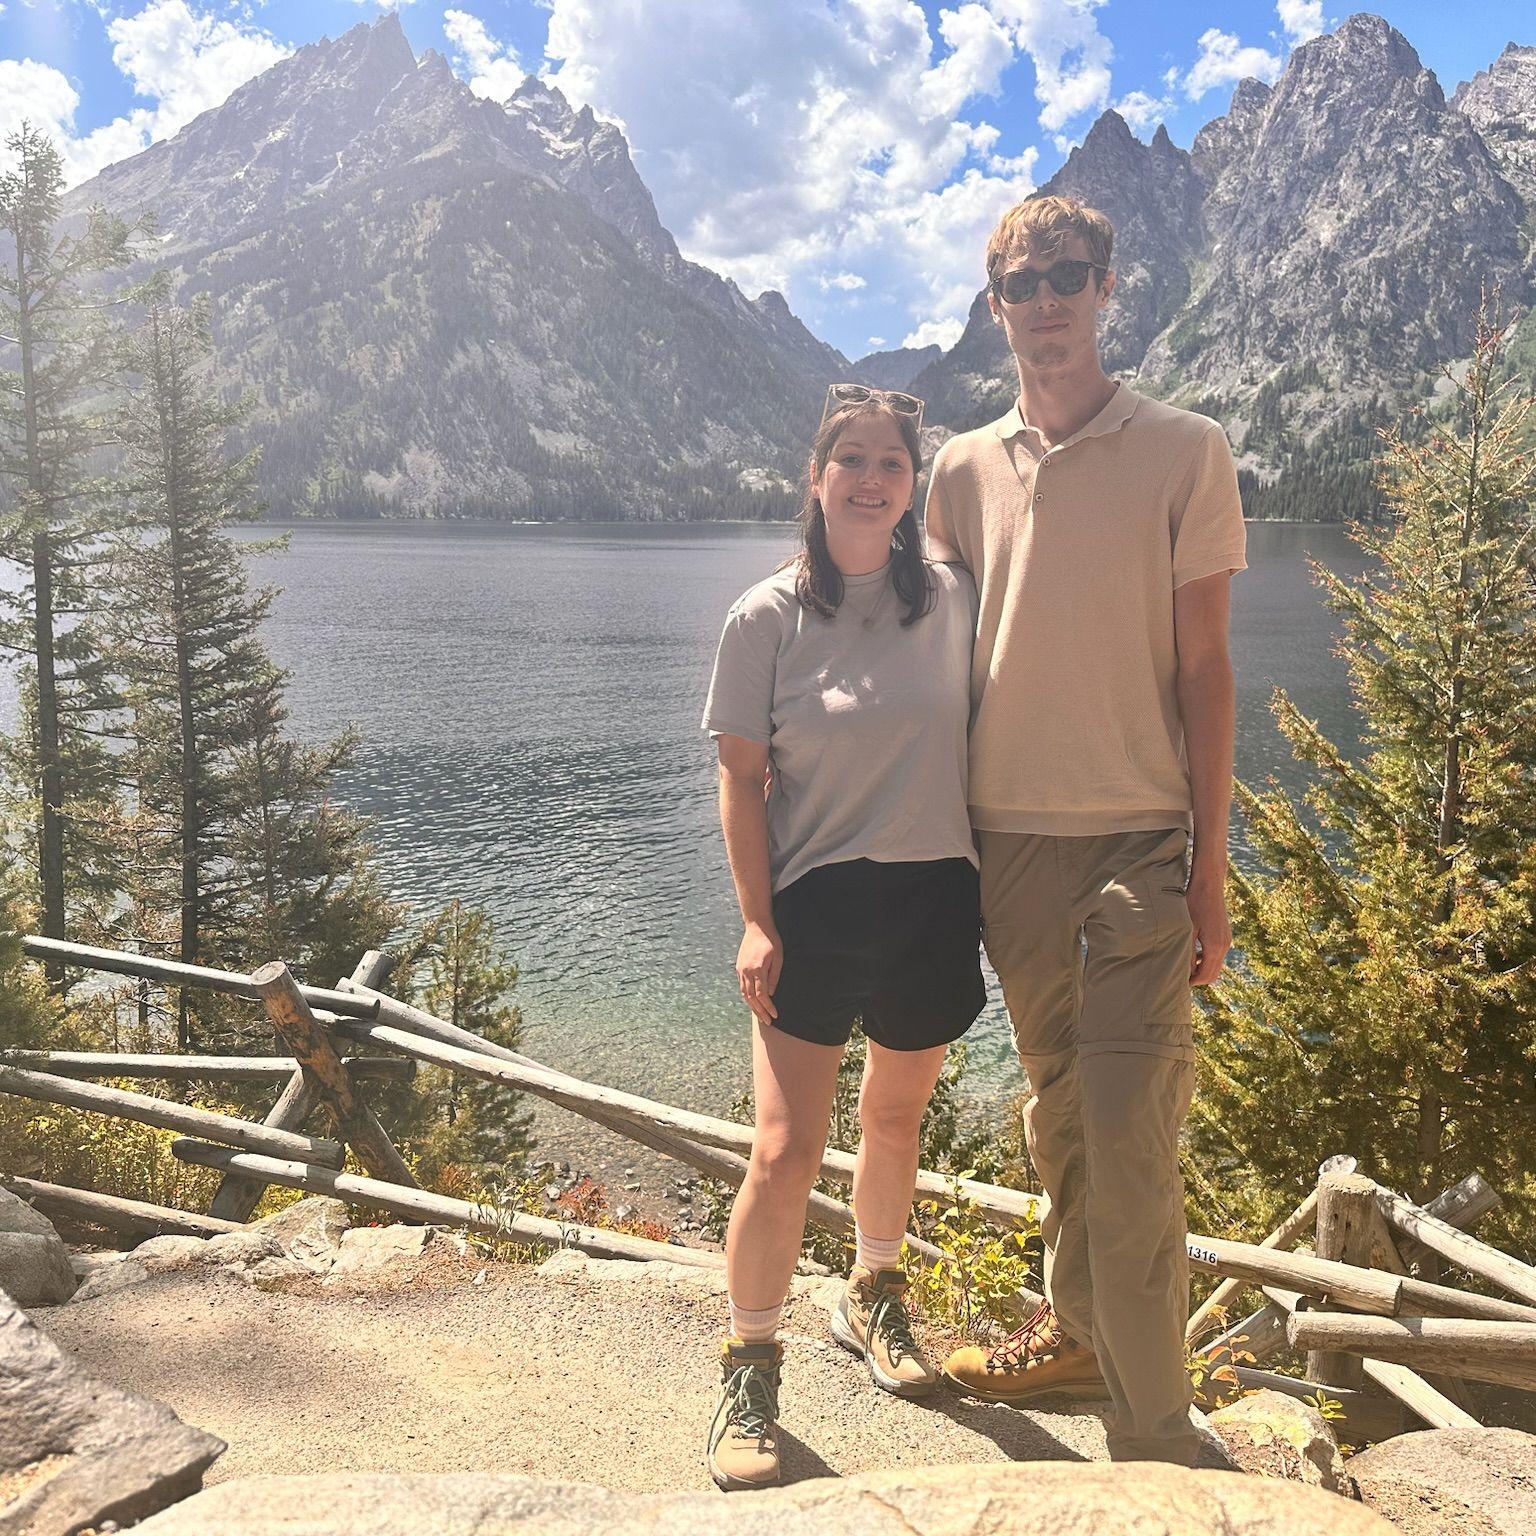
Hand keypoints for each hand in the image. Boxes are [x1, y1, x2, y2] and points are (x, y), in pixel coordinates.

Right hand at [736, 921, 782, 1023]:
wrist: (757, 926)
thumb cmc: (771, 940)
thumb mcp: (779, 957)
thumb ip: (774, 976)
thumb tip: (771, 994)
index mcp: (757, 970)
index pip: (762, 995)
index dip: (768, 1007)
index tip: (775, 1015)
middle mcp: (746, 972)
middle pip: (751, 998)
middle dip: (760, 1011)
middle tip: (767, 1022)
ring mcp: (741, 970)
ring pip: (744, 994)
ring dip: (752, 1006)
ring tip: (760, 1015)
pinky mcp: (739, 967)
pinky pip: (741, 986)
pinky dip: (747, 997)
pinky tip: (752, 1002)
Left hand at [1186, 871, 1230, 986]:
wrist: (1209, 885)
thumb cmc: (1194, 903)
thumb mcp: (1187, 928)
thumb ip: (1186, 951)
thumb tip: (1184, 971)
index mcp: (1214, 946)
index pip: (1205, 976)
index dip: (1192, 982)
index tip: (1178, 981)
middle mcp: (1224, 945)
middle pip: (1213, 974)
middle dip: (1198, 978)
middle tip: (1180, 977)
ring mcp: (1226, 940)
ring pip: (1216, 965)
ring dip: (1202, 968)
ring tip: (1184, 966)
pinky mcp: (1225, 935)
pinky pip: (1217, 955)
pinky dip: (1206, 959)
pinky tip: (1192, 953)